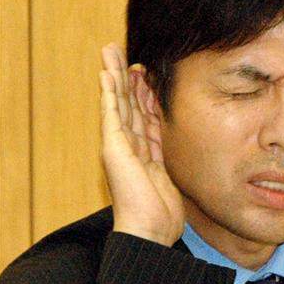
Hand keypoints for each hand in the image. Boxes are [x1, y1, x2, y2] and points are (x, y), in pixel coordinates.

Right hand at [99, 43, 184, 245]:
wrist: (149, 231)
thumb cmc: (161, 213)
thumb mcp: (172, 175)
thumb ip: (169, 154)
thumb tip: (177, 140)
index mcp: (145, 153)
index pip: (145, 116)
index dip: (145, 94)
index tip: (147, 73)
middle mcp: (130, 146)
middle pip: (128, 104)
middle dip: (126, 78)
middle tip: (120, 52)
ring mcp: (119, 145)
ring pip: (118, 102)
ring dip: (114, 76)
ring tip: (110, 52)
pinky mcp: (113, 146)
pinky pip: (111, 114)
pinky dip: (108, 93)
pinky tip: (106, 74)